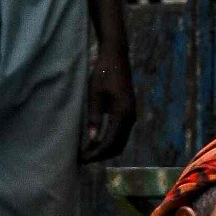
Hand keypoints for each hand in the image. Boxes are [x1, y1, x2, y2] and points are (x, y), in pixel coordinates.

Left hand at [81, 48, 136, 164]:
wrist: (116, 56)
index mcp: (123, 114)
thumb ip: (94, 117)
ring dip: (106, 149)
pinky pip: (121, 134)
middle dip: (101, 155)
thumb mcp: (95, 94)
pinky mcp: (129, 113)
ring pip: (120, 142)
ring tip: (90, 151)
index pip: (110, 142)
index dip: (97, 153)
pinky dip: (110, 141)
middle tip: (85, 158)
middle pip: (117, 146)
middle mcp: (130, 118)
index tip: (84, 158)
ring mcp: (132, 116)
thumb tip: (92, 140)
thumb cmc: (103, 72)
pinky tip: (98, 140)